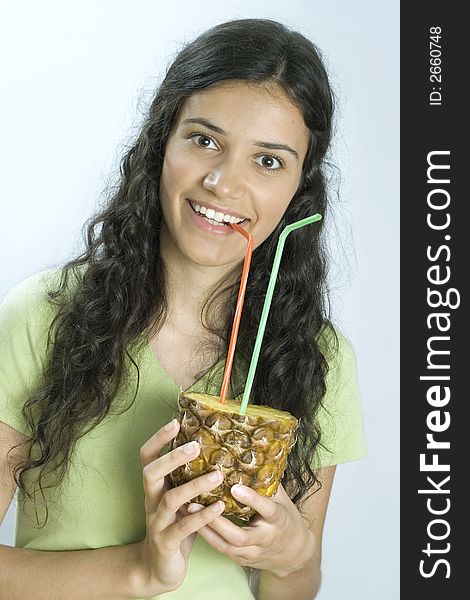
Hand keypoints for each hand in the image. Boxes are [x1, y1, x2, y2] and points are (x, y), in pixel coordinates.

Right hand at [135, 419, 225, 595]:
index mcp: (155, 487)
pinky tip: (220, 506)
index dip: (158, 439)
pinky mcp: (167, 543)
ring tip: (217, 476)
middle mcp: (152, 501)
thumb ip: (189, 478)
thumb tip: (215, 448)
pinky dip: (202, 516)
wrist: (158, 569)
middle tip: (195, 446)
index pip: (148, 457)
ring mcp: (157, 522)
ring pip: (170, 500)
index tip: (175, 422)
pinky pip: (184, 527)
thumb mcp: (179, 500)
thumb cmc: (175, 526)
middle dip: (172, 458)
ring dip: (194, 486)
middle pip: (151, 473)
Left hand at [184, 483, 315, 578]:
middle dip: (215, 521)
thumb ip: (266, 481)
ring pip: (225, 546)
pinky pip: (221, 549)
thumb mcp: (282, 498)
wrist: (294, 553)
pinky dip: (205, 536)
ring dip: (204, 529)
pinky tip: (190, 522)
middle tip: (194, 503)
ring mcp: (252, 553)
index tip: (234, 487)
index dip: (251, 499)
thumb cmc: (286, 518)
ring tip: (185, 512)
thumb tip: (252, 453)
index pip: (266, 509)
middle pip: (239, 536)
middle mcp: (265, 539)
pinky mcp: (241, 559)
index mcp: (278, 520)